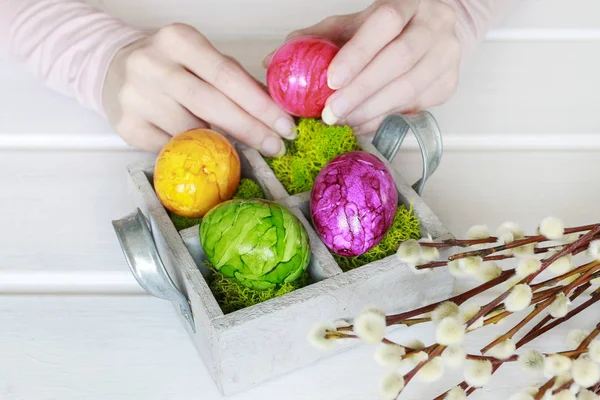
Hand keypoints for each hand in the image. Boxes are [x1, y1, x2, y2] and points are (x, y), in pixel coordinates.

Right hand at [103, 23, 295, 154]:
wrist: (113, 68)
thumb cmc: (169, 65)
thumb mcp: (201, 59)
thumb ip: (236, 79)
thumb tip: (275, 109)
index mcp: (178, 40)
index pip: (227, 75)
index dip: (260, 104)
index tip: (284, 125)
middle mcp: (153, 65)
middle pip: (212, 104)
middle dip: (250, 129)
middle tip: (274, 146)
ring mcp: (135, 97)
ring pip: (192, 131)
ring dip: (218, 143)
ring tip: (232, 144)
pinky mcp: (127, 126)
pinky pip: (172, 148)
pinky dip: (191, 151)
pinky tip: (199, 148)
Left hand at [266, 0, 461, 134]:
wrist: (435, 31)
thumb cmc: (387, 29)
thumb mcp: (353, 25)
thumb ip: (316, 39)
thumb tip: (271, 61)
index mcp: (407, 4)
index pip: (385, 24)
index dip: (359, 53)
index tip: (332, 80)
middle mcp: (434, 26)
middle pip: (400, 60)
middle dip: (361, 91)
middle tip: (331, 113)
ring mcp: (446, 57)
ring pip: (410, 89)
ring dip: (370, 110)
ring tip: (342, 121)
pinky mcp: (448, 85)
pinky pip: (413, 108)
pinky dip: (382, 118)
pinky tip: (361, 123)